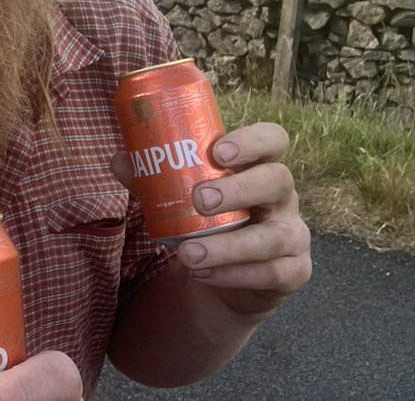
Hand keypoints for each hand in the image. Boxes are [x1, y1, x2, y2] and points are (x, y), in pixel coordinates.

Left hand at [113, 121, 311, 317]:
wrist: (224, 276)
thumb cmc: (206, 220)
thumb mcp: (180, 196)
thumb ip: (153, 178)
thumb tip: (120, 160)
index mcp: (260, 165)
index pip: (273, 139)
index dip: (252, 141)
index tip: (219, 151)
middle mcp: (282, 196)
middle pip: (278, 180)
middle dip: (238, 189)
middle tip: (199, 199)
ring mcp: (293, 233)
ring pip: (273, 236)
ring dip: (228, 246)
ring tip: (187, 254)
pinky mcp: (294, 270)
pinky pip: (271, 273)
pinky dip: (233, 274)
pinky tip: (202, 274)